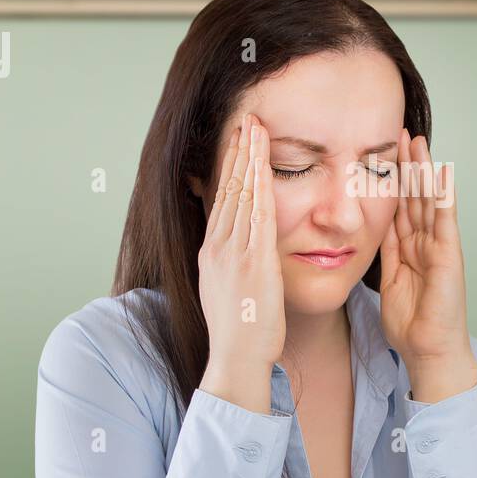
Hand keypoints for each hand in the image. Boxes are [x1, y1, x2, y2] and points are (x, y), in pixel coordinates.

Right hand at [197, 113, 284, 414]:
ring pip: (241, 195)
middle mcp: (219, 246)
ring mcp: (234, 253)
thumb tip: (233, 240)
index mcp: (213, 250)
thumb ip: (230, 259)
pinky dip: (258, 188)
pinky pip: (256, 217)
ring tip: (255, 129)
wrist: (237, 358)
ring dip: (248, 159)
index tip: (239, 139)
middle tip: (247, 118)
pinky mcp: (253, 262)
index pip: (221, 196)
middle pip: (228, 187)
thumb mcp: (227, 286)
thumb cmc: (240, 329)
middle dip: (237, 151)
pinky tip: (262, 168)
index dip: (230, 164)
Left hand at [380, 128, 476, 403]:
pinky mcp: (449, 254)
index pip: (399, 206)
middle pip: (415, 195)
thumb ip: (384, 252)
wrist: (429, 350)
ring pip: (429, 200)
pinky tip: (442, 173)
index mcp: (409, 248)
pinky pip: (445, 219)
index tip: (383, 154)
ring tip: (418, 142)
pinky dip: (444, 195)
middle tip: (402, 134)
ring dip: (424, 170)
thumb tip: (368, 229)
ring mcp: (439, 246)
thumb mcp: (387, 279)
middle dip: (409, 165)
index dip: (392, 180)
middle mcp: (426, 242)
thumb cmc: (411, 324)